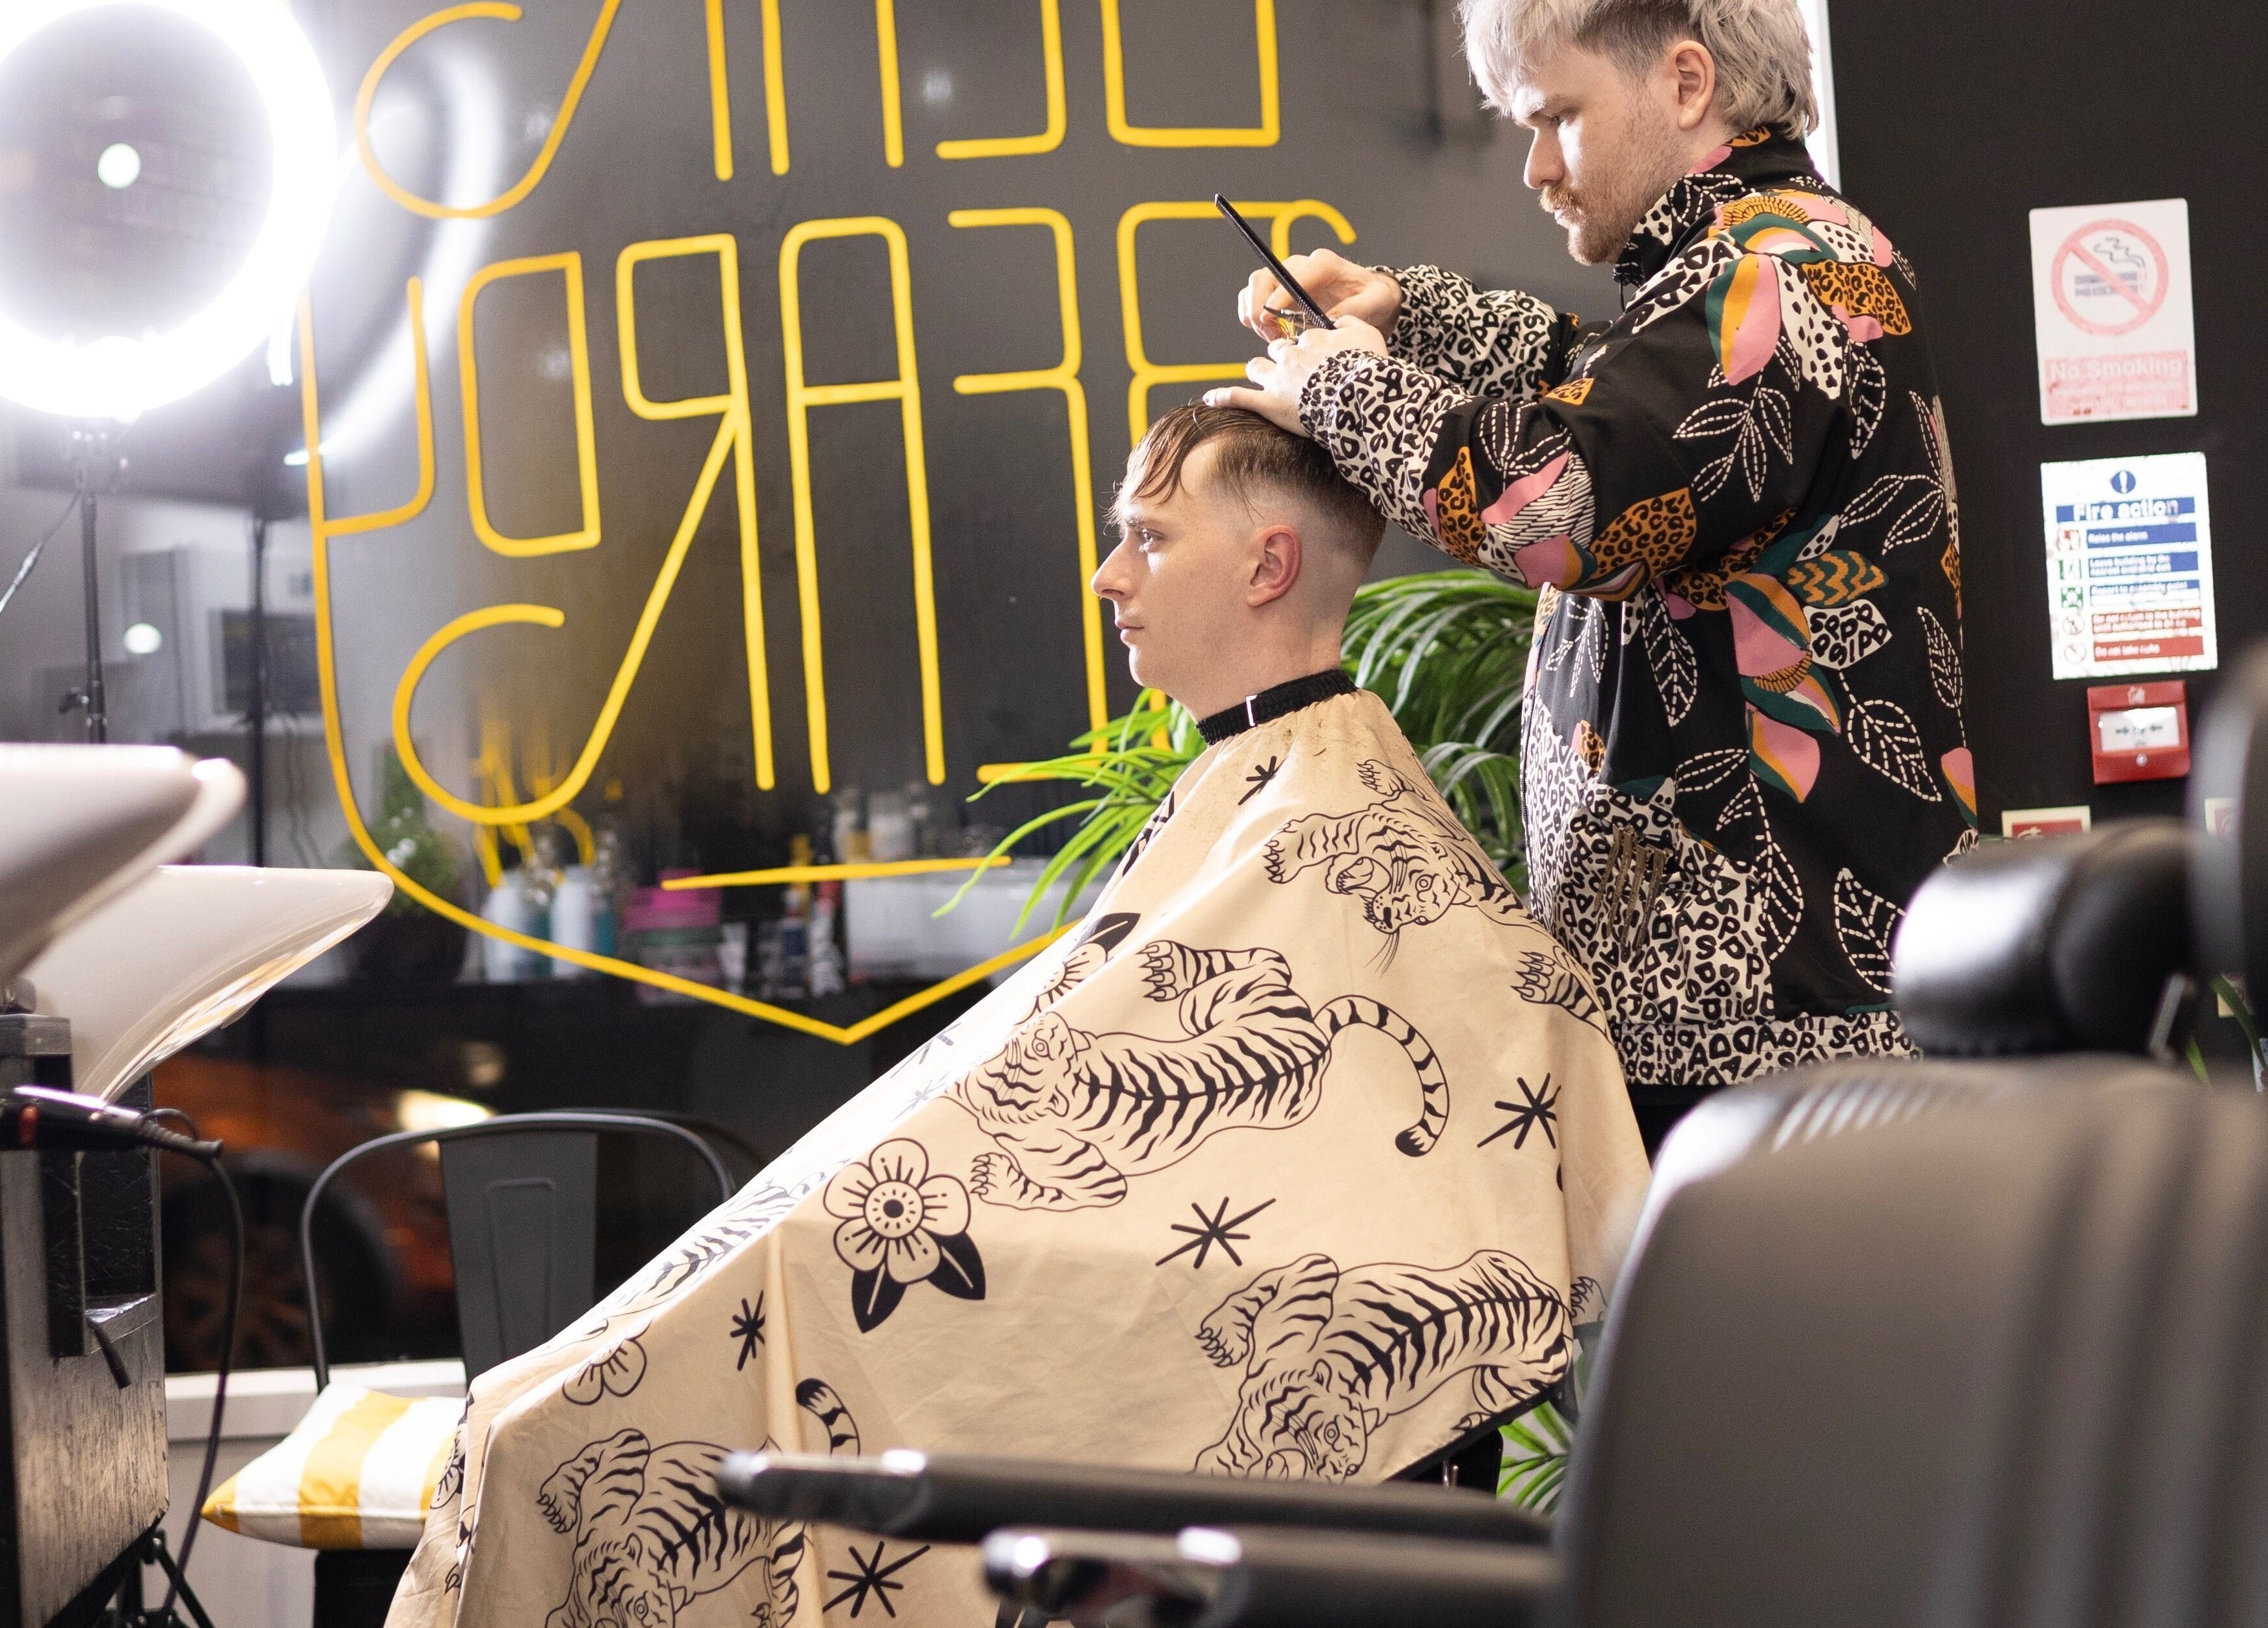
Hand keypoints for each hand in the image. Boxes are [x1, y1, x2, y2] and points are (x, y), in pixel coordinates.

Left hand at [1204, 316, 1387, 434]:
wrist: (1360, 398)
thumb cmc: (1368, 367)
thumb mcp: (1368, 334)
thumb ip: (1350, 323)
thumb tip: (1339, 322)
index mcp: (1312, 338)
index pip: (1303, 338)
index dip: (1309, 349)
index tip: (1318, 357)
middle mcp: (1290, 354)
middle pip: (1277, 349)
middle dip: (1281, 357)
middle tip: (1294, 371)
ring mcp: (1277, 379)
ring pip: (1257, 367)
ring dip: (1259, 371)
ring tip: (1263, 378)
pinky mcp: (1269, 404)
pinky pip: (1238, 397)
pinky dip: (1223, 397)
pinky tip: (1210, 398)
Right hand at [1238, 249, 1401, 342]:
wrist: (1368, 295)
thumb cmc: (1372, 296)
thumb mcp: (1374, 302)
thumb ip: (1355, 310)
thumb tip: (1328, 321)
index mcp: (1323, 264)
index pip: (1292, 276)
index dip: (1278, 298)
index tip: (1273, 320)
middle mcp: (1300, 266)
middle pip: (1264, 277)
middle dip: (1259, 307)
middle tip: (1271, 334)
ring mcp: (1286, 277)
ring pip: (1253, 287)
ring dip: (1253, 314)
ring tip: (1271, 337)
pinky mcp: (1277, 291)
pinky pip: (1251, 298)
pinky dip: (1251, 316)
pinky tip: (1268, 333)